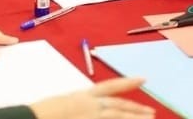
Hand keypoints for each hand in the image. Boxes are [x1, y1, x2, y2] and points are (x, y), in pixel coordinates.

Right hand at [29, 77, 153, 118]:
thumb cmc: (40, 113)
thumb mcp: (62, 104)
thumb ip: (77, 105)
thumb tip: (84, 109)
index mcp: (82, 96)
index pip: (110, 86)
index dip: (127, 82)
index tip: (143, 78)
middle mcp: (91, 106)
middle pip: (119, 106)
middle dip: (136, 109)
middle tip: (151, 112)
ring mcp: (92, 117)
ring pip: (119, 116)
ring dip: (135, 118)